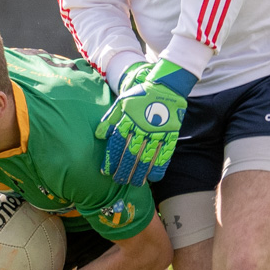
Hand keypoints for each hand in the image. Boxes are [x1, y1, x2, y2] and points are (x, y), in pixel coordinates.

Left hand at [95, 57, 196, 186]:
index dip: (110, 159)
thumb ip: (110, 119)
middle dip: (123, 170)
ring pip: (146, 157)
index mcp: (128, 121)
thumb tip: (99, 136)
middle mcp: (141, 129)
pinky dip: (159, 167)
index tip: (105, 171)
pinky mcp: (170, 135)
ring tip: (134, 183)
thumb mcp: (121, 103)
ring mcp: (157, 133)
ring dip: (139, 173)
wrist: (166, 87)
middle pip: (130, 154)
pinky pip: (164, 155)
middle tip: (118, 180)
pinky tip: (153, 178)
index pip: (116, 144)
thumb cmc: (141, 95)